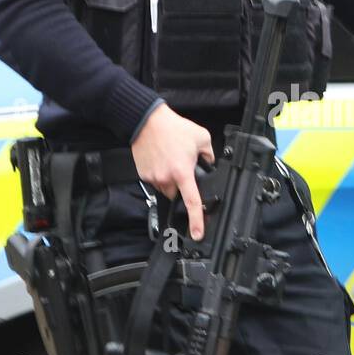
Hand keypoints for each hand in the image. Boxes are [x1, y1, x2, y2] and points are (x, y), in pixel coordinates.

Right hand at [131, 103, 214, 239]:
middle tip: (182, 167)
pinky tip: (162, 159)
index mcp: (183, 172)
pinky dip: (160, 174)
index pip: (192, 202)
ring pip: (166, 189)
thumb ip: (209, 155)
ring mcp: (153, 178)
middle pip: (178, 194)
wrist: (147, 121)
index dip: (196, 220)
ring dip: (171, 180)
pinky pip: (155, 181)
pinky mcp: (144, 175)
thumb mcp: (202, 137)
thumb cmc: (173, 128)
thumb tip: (209, 165)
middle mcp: (167, 178)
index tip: (197, 233)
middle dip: (182, 186)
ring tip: (171, 160)